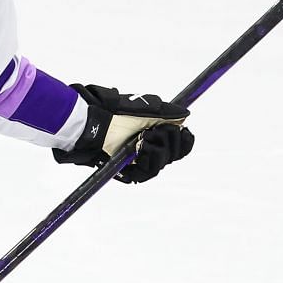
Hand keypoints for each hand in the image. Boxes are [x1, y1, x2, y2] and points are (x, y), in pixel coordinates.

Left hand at [52, 85, 194, 183]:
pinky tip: (142, 146)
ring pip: (163, 162)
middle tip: (154, 130)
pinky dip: (150, 157)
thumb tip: (185, 115)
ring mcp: (141, 162)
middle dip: (170, 139)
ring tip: (143, 136)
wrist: (97, 124)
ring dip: (158, 147)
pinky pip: (149, 172)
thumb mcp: (146, 109)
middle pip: (175, 154)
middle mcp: (151, 150)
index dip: (185, 139)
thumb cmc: (117, 114)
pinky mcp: (131, 172)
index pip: (181, 145)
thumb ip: (168, 113)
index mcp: (158, 135)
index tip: (184, 130)